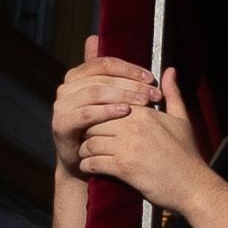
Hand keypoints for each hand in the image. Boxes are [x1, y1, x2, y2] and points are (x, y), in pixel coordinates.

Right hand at [53, 44, 164, 175]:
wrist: (88, 164)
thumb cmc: (107, 132)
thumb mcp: (118, 102)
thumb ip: (125, 80)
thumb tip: (167, 68)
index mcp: (79, 76)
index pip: (105, 63)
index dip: (130, 69)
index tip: (152, 79)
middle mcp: (67, 87)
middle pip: (102, 77)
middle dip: (130, 84)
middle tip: (152, 93)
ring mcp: (62, 105)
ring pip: (94, 92)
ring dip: (121, 95)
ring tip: (143, 102)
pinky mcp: (61, 124)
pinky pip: (86, 113)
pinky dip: (106, 111)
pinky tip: (125, 112)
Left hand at [74, 74, 212, 210]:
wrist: (192, 186)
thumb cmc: (187, 154)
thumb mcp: (182, 120)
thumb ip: (172, 94)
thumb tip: (169, 70)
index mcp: (143, 112)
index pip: (108, 104)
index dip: (98, 113)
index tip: (94, 122)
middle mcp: (132, 126)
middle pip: (94, 122)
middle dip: (87, 130)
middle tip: (83, 138)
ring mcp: (126, 147)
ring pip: (90, 142)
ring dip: (85, 150)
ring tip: (85, 154)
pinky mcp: (122, 168)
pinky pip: (93, 162)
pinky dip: (87, 166)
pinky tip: (88, 167)